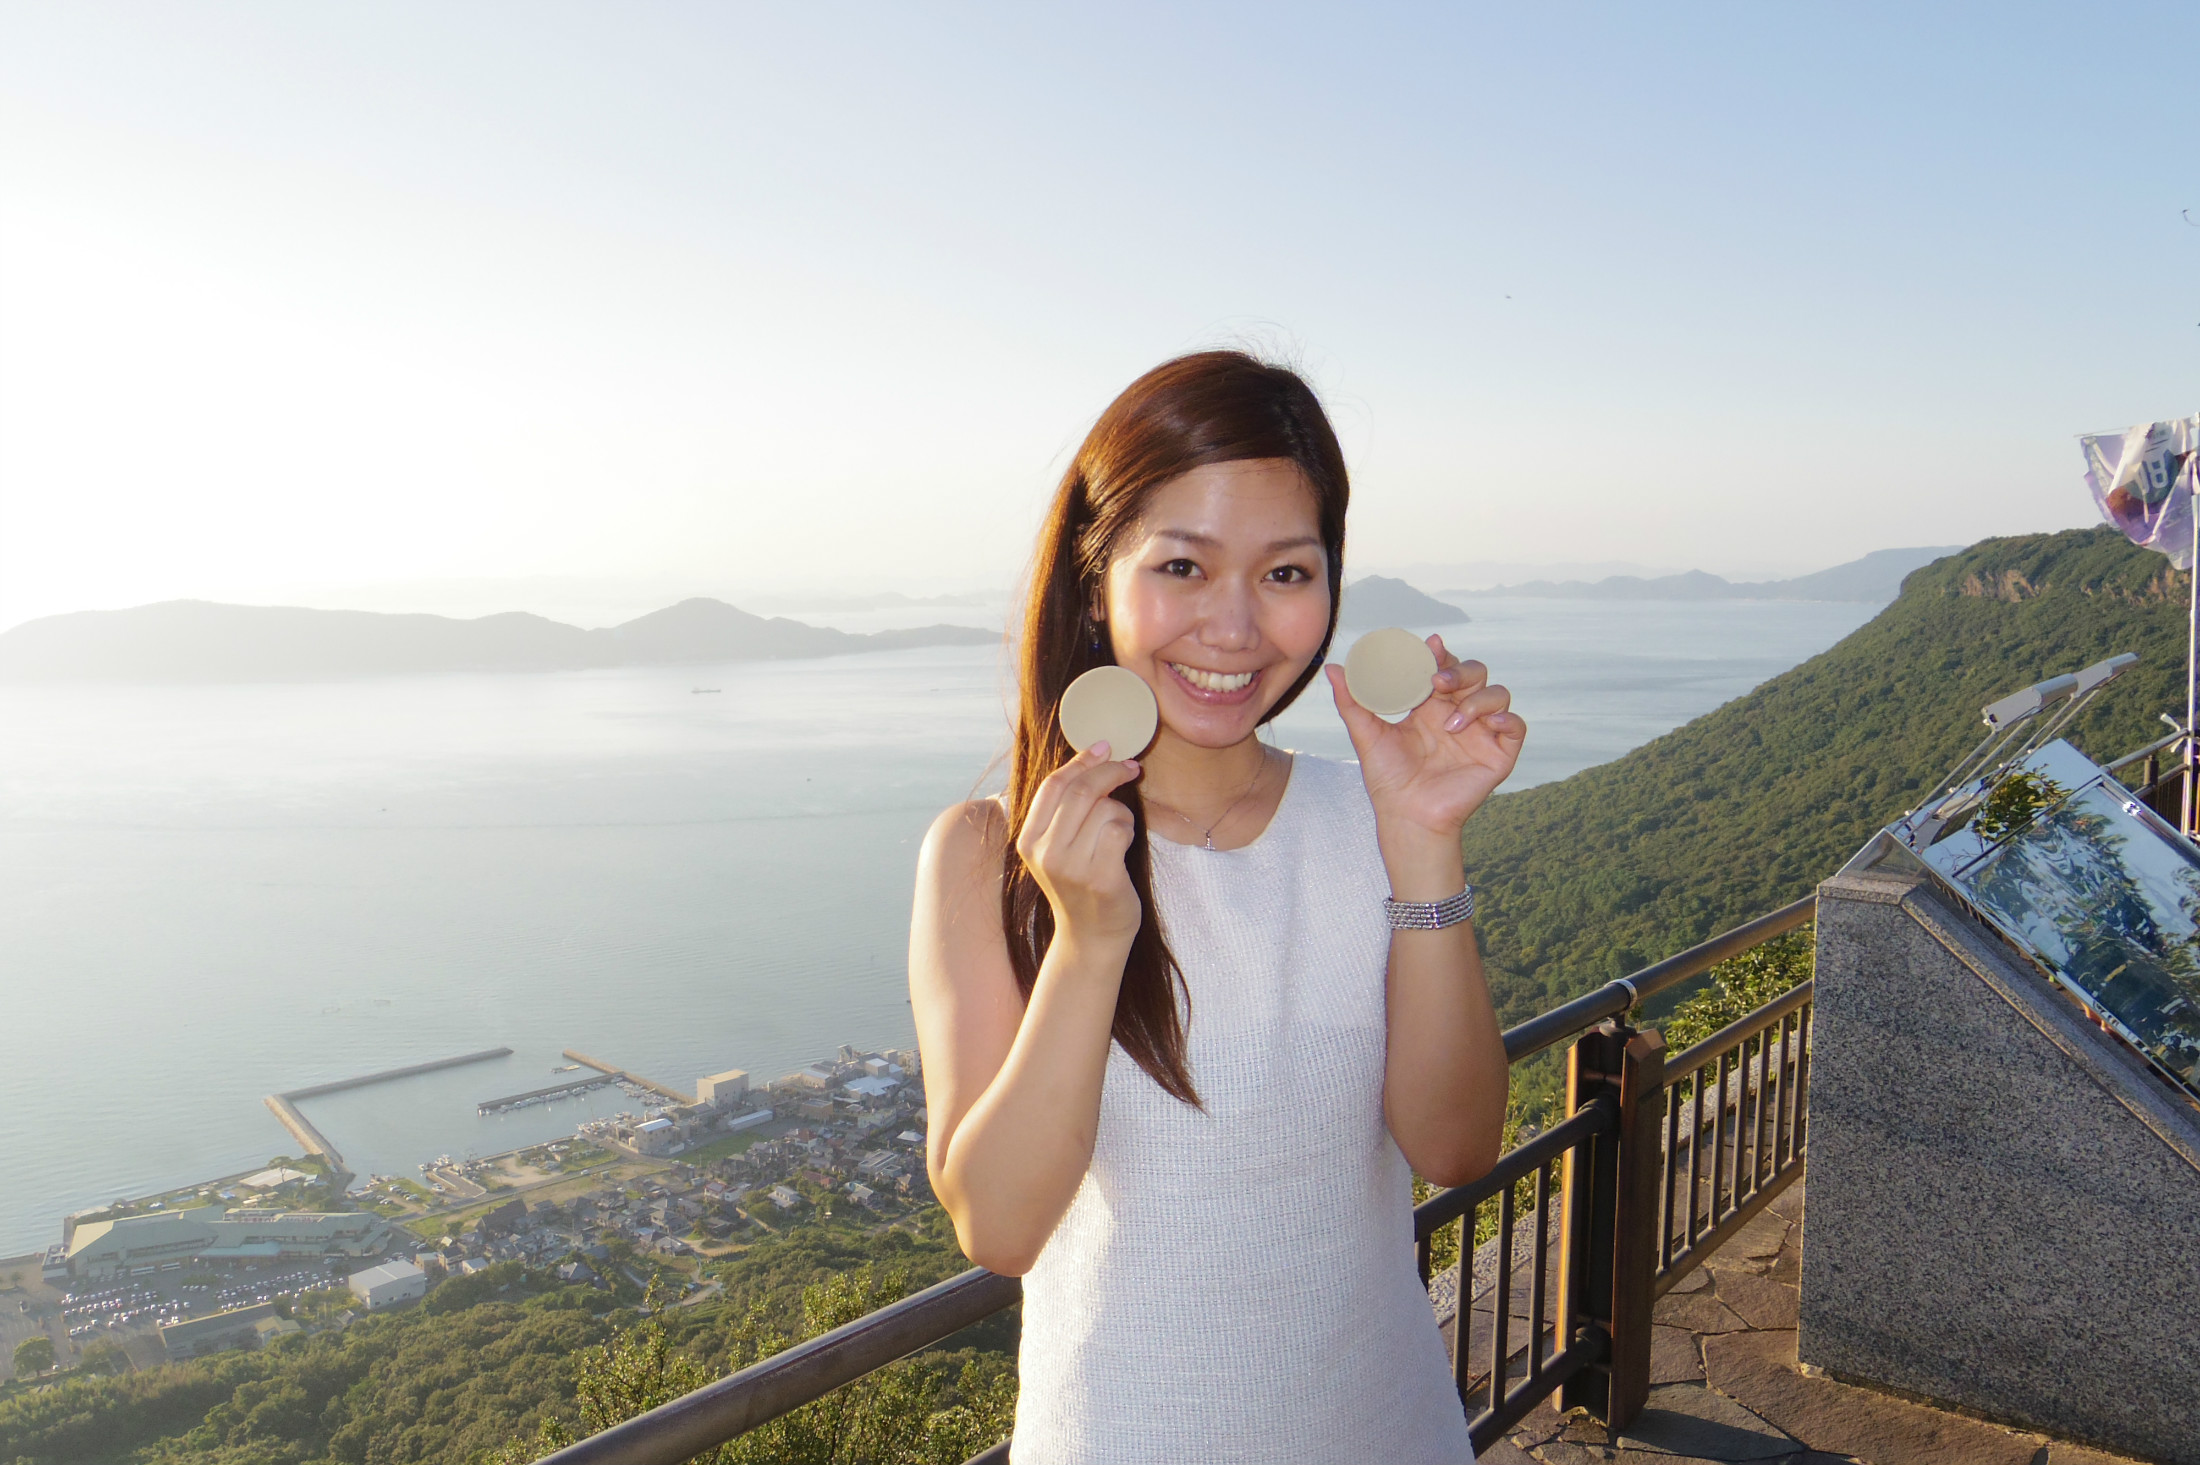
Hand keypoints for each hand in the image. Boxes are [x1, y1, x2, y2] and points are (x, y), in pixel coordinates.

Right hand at [1017, 743, 1143, 947]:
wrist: (1091, 936)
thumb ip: (1065, 809)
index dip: (1081, 761)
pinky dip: (1127, 831)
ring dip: (1121, 812)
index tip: (1105, 747)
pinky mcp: (1100, 878)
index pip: (1053, 785)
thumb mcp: (1058, 846)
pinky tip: (1122, 847)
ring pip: (1104, 809)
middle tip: (1130, 767)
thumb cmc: (1081, 883)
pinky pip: (1119, 830)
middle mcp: (1044, 852)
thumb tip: (1094, 756)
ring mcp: (1071, 867)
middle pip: (1080, 791)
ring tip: (1118, 833)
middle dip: (1110, 772)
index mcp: (1027, 840)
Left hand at [1325, 636, 1525, 847]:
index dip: (1441, 654)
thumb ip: (1351, 702)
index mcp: (1431, 706)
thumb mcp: (1366, 735)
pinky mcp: (1498, 755)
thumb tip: (1333, 668)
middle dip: (1460, 671)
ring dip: (1477, 700)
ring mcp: (1481, 733)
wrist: (1406, 816)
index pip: (1444, 667)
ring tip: (1452, 722)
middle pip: (1474, 673)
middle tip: (1437, 682)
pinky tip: (1489, 724)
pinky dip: (1508, 719)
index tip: (1430, 645)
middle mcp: (1458, 714)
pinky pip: (1516, 727)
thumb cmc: (1388, 779)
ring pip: (1497, 694)